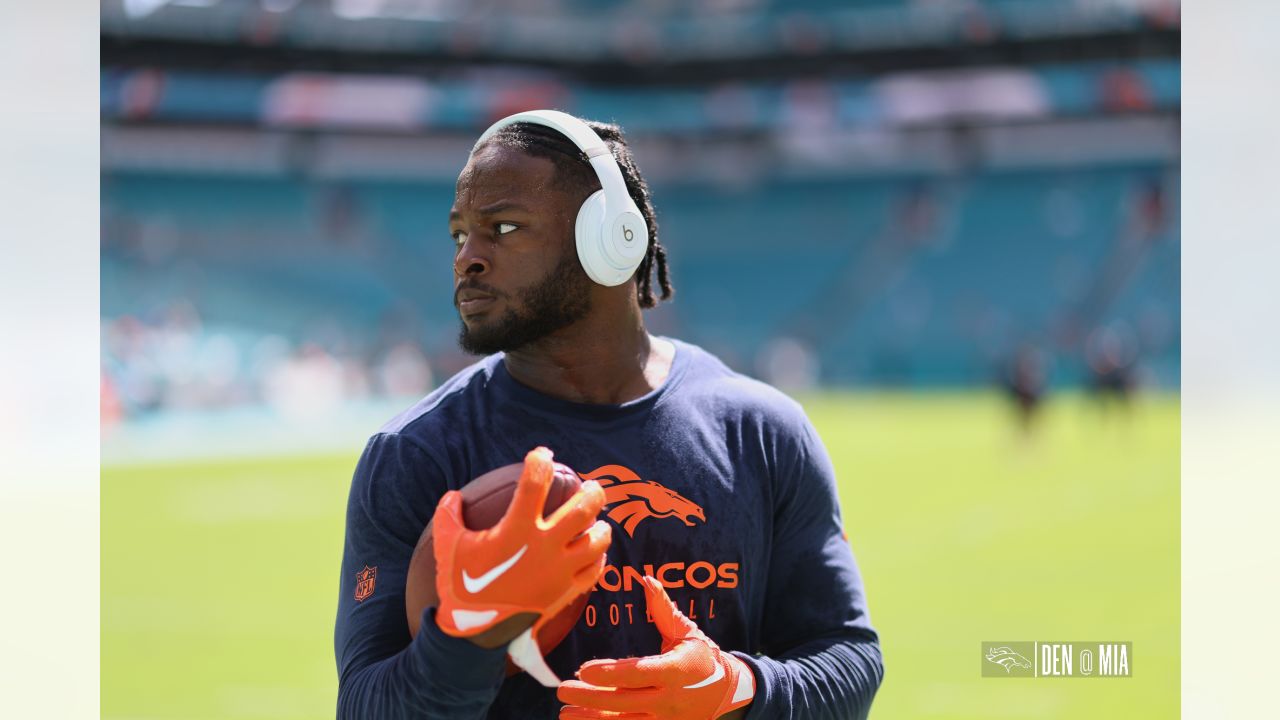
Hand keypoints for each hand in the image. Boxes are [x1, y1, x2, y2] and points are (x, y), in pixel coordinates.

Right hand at [432, 447, 610, 651]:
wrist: (476, 631)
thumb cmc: (461, 585)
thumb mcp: (447, 545)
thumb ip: (448, 515)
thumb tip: (452, 496)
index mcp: (517, 530)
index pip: (535, 483)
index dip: (541, 461)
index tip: (542, 455)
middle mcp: (545, 547)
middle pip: (584, 509)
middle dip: (592, 492)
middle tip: (591, 486)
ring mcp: (560, 571)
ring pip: (597, 540)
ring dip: (600, 526)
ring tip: (597, 519)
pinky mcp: (567, 592)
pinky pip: (594, 570)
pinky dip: (598, 557)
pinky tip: (593, 552)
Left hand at [558, 576, 755, 719]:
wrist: (728, 693)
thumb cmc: (703, 657)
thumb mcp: (687, 632)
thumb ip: (663, 609)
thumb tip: (646, 579)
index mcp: (677, 670)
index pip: (638, 673)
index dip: (610, 674)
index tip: (584, 669)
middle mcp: (670, 699)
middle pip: (624, 701)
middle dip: (590, 698)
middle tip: (562, 690)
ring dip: (591, 719)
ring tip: (565, 713)